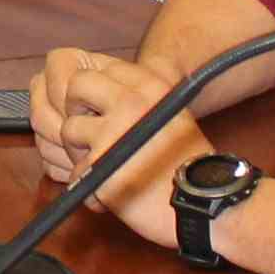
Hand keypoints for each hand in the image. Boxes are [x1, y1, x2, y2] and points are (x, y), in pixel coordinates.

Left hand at [26, 47, 208, 237]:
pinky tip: (111, 192)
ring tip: (106, 168)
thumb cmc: (185, 163)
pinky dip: (87, 187)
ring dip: (81, 153)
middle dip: (76, 110)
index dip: (95, 93)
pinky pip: (74, 171)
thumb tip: (90, 87)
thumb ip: (138, 96)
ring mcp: (114, 133)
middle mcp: (131, 102)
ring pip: (68, 129)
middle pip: (75, 85)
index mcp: (150, 86)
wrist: (206, 204)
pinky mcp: (101, 166)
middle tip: (91, 133)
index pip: (101, 69)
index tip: (101, 111)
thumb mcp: (170, 112)